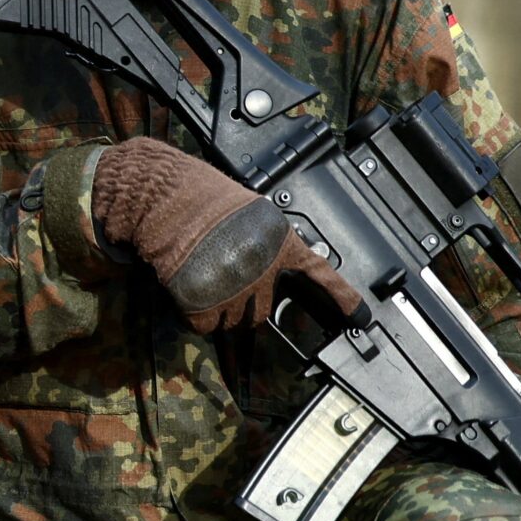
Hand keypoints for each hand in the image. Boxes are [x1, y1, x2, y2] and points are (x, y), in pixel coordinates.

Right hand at [91, 137, 362, 333]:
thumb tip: (270, 274)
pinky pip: (203, 325)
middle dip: (244, 301)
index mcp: (279, 242)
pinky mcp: (203, 302)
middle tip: (221, 277)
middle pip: (263, 310)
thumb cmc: (197, 197)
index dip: (343, 300)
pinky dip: (193, 313)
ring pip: (232, 321)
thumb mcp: (250, 214)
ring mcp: (234, 288)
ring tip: (198, 275)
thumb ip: (267, 246)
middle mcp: (263, 269)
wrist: (160, 195)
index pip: (320, 275)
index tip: (361, 319)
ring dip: (217, 307)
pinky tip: (185, 287)